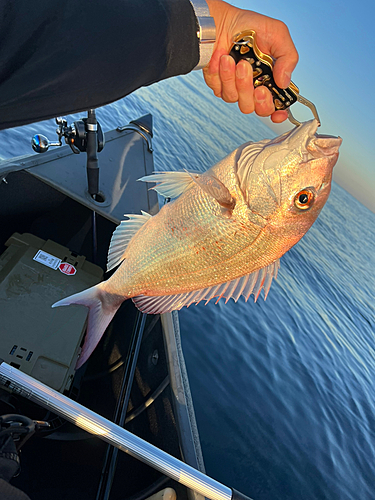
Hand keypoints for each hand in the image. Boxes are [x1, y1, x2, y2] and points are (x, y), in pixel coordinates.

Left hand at [204, 0, 298, 122]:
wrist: (222, 22)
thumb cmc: (249, 26)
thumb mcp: (278, 34)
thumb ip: (288, 57)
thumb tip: (284, 82)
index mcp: (271, 79)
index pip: (277, 105)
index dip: (278, 113)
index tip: (279, 112)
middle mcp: (254, 87)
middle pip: (259, 109)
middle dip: (259, 99)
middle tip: (259, 85)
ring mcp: (236, 88)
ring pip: (240, 101)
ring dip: (239, 81)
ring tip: (237, 61)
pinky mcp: (220, 86)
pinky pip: (223, 92)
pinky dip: (224, 75)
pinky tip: (224, 60)